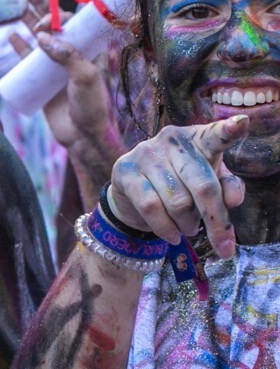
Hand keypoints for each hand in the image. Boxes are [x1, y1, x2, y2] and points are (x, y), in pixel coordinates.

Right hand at [9, 0, 120, 186]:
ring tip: (14, 4)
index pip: (70, 21)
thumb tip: (42, 37)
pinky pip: (27, 58)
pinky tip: (11, 35)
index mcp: (85, 48)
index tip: (47, 20)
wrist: (82, 136)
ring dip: (26, 19)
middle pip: (52, 21)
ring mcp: (54, 65)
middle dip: (38, 1)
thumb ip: (66, 56)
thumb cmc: (92, 106)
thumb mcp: (85, 77)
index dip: (57, 12)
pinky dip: (19, 46)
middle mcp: (69, 52)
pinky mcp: (40, 79)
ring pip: (37, 36)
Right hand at [109, 117, 248, 257]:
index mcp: (199, 139)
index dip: (229, 130)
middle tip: (223, 244)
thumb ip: (228, 189)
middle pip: (203, 185)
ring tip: (189, 229)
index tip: (243, 123)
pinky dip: (165, 228)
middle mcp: (172, 140)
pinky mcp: (125, 169)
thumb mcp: (210, 184)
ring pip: (177, 202)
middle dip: (216, 221)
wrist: (134, 193)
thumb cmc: (182, 185)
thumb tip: (233, 201)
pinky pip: (150, 207)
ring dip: (188, 225)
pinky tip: (172, 235)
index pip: (216, 135)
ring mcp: (146, 152)